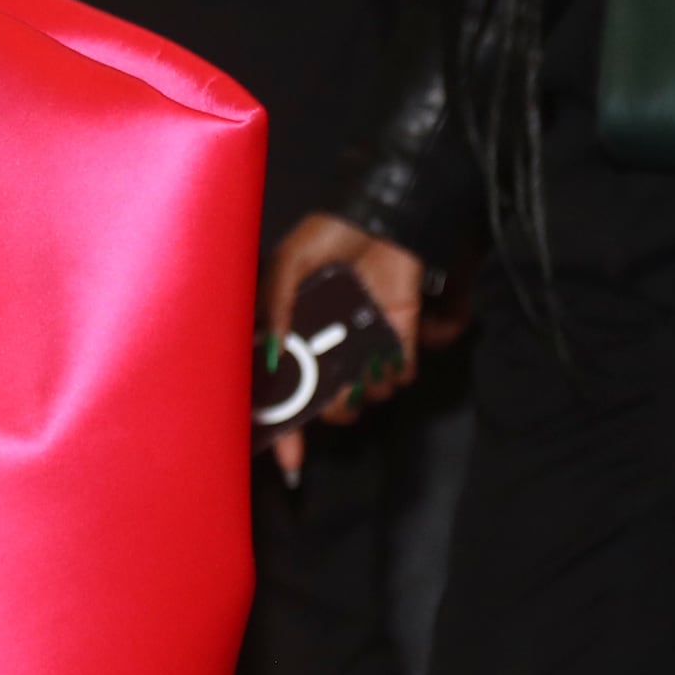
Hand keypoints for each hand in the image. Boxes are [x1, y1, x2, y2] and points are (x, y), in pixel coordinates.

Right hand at [261, 210, 429, 482]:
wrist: (381, 214)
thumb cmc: (327, 235)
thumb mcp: (287, 262)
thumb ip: (276, 305)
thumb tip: (276, 354)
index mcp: (292, 330)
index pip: (281, 388)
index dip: (282, 428)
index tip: (288, 460)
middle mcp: (326, 343)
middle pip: (323, 400)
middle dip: (331, 415)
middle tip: (337, 406)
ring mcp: (362, 342)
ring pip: (363, 393)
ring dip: (366, 394)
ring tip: (366, 372)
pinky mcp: (399, 336)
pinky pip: (399, 373)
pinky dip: (396, 375)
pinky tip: (391, 360)